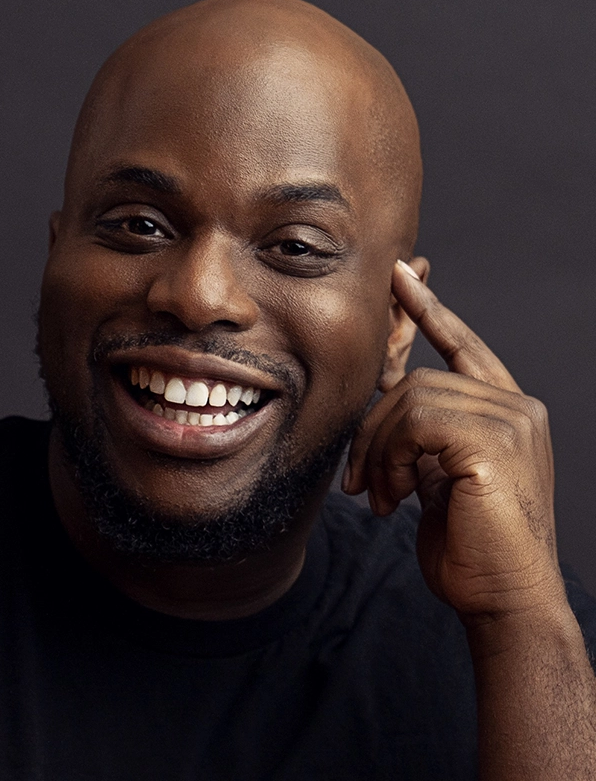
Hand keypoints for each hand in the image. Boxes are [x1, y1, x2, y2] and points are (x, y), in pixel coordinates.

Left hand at [343, 260, 564, 622]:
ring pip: (411, 399)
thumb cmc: (469, 544)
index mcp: (505, 411)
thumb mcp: (436, 476)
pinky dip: (390, 458)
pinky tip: (393, 496)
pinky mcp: (494, 440)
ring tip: (378, 495)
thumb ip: (420, 435)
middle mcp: (516, 406)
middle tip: (358, 480)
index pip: (462, 347)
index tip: (402, 277)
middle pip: (417, 381)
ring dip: (378, 451)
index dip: (429, 311)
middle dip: (372, 430)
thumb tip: (383, 404)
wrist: (503, 598)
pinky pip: (415, 422)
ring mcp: (511, 419)